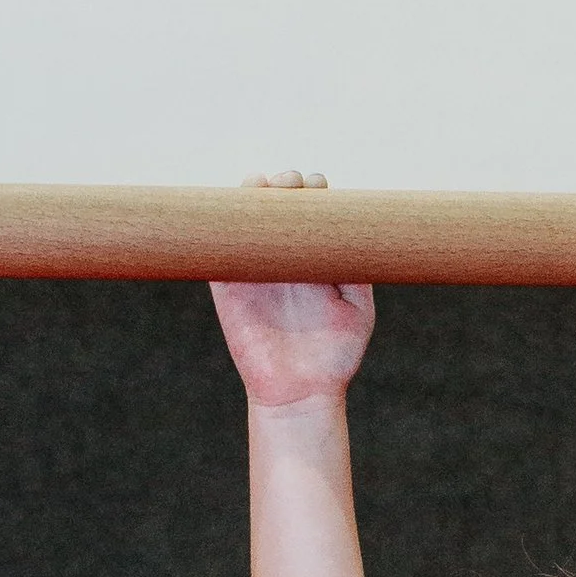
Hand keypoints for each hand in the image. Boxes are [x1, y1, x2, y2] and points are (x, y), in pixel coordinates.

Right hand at [212, 171, 375, 405]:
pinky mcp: (227, 285)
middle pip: (277, 202)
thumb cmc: (334, 356)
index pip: (309, 209)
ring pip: (245, 215)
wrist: (302, 392)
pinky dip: (219, 222)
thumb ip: (358, 271)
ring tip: (264, 188)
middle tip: (293, 186)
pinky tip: (234, 208)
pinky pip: (217, 246)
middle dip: (285, 183)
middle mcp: (282, 256)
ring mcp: (253, 267)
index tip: (319, 188)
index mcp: (312, 256)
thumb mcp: (358, 309)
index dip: (313, 190)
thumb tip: (356, 231)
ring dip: (253, 192)